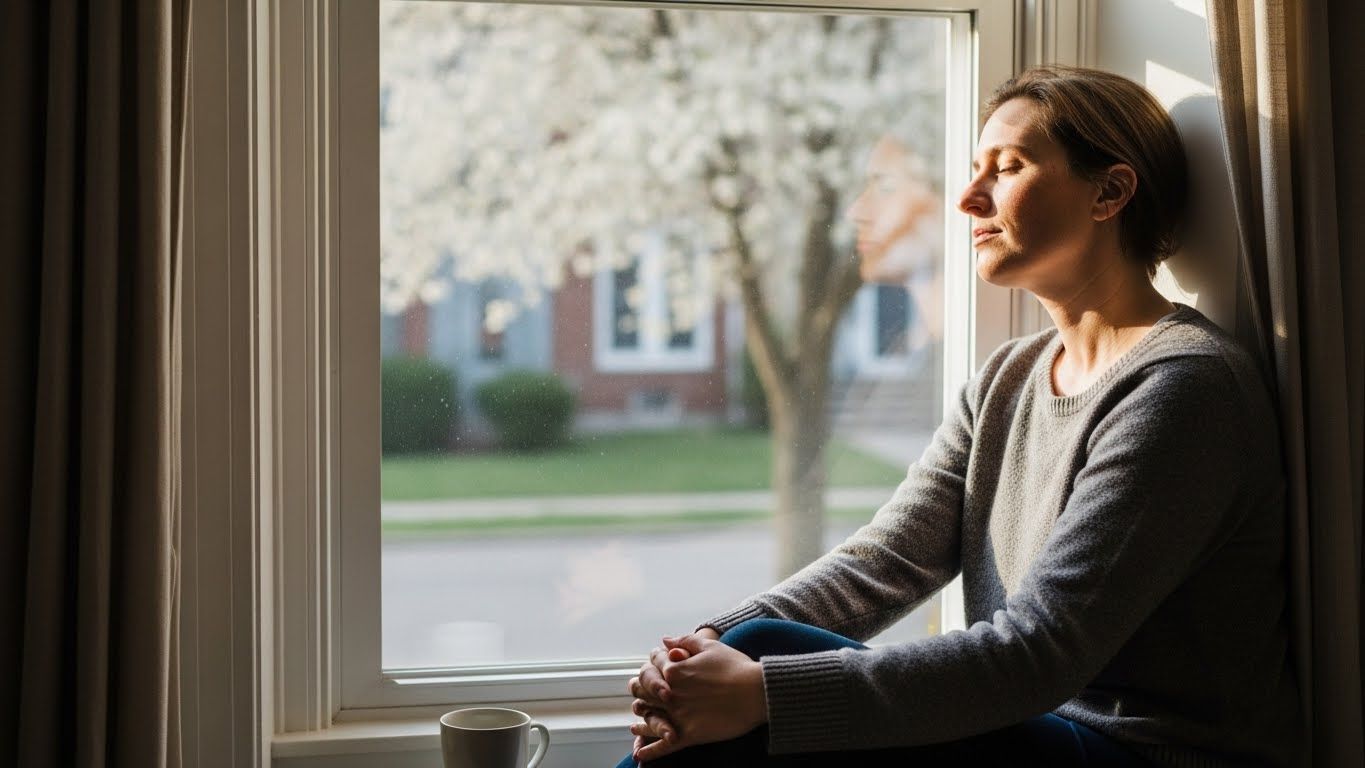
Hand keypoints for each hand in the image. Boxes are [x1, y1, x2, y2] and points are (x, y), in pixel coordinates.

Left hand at [630, 634, 766, 762]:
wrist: (757, 691)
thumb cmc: (736, 666)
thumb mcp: (710, 646)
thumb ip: (685, 641)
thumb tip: (665, 640)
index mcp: (673, 670)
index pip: (651, 666)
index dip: (652, 666)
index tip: (655, 669)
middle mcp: (671, 693)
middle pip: (644, 693)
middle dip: (641, 694)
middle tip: (642, 698)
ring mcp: (678, 715)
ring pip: (650, 719)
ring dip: (641, 722)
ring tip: (636, 726)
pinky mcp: (689, 735)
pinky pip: (663, 746)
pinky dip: (650, 751)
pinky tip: (639, 754)